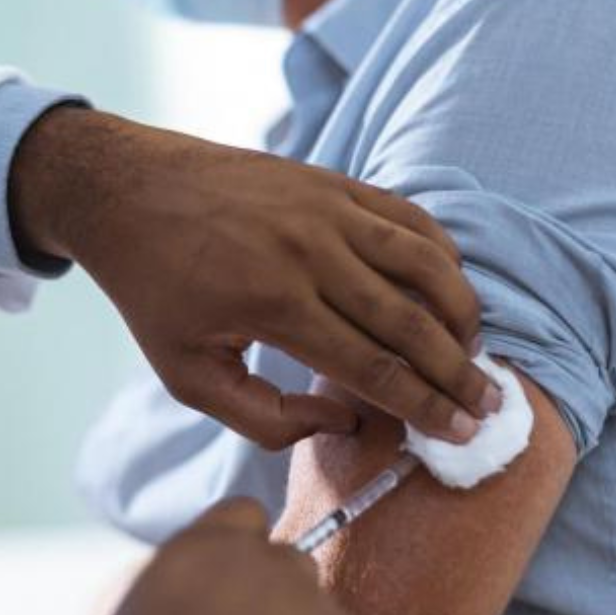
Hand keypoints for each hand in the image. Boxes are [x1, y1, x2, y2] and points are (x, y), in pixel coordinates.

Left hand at [11, 108, 497, 447]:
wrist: (126, 191)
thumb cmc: (154, 290)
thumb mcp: (186, 374)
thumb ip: (263, 416)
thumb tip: (344, 423)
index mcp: (273, 305)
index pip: (372, 367)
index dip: (424, 406)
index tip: (461, 433)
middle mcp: (309, 252)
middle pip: (410, 321)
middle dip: (457, 371)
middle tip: (489, 406)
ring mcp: (325, 208)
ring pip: (423, 262)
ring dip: (461, 310)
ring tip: (475, 350)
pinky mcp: (329, 181)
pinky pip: (406, 216)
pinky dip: (439, 252)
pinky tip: (450, 285)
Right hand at [83, 498, 360, 614]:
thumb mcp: (120, 603)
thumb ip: (161, 575)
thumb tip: (173, 578)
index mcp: (208, 541)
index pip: (246, 514)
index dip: (243, 548)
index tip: (232, 585)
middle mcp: (264, 558)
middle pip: (290, 560)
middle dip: (276, 594)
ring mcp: (307, 601)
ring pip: (316, 609)